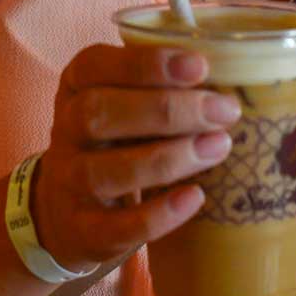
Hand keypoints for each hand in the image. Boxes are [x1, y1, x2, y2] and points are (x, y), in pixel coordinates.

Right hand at [32, 45, 240, 273]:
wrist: (64, 212)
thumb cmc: (113, 140)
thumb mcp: (121, 102)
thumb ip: (158, 84)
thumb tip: (231, 71)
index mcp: (76, 87)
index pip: (93, 65)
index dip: (144, 64)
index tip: (199, 65)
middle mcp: (65, 130)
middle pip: (99, 113)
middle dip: (167, 110)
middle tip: (224, 110)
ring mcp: (69, 183)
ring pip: (108, 170)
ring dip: (169, 158)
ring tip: (219, 146)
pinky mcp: (83, 231)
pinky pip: (117, 226)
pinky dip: (159, 213)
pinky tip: (195, 196)